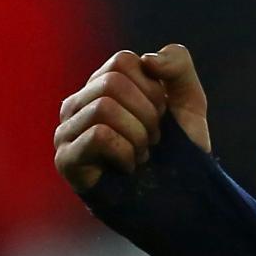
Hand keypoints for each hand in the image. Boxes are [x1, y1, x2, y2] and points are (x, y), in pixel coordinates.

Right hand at [56, 48, 200, 192]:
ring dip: (138, 135)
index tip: (162, 115)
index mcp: (102, 85)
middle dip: (147, 114)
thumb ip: (177, 65)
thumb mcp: (189, 100)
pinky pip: (97, 136)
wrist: (182, 197)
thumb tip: (147, 59)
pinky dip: (126, 152)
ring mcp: (67, 132)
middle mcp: (78, 104)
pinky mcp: (66, 160)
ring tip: (142, 153)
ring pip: (103, 108)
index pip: (123, 61)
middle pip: (112, 83)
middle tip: (154, 139)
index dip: (153, 88)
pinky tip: (129, 166)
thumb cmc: (180, 148)